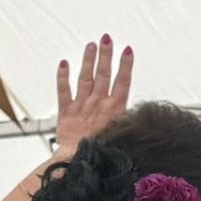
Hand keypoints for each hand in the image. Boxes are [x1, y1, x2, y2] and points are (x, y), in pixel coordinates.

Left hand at [53, 33, 133, 154]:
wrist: (78, 163)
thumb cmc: (101, 153)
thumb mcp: (120, 137)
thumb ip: (124, 122)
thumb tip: (137, 117)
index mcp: (114, 110)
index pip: (122, 82)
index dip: (125, 65)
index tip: (128, 50)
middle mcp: (98, 104)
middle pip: (104, 74)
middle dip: (106, 54)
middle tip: (107, 38)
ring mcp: (82, 106)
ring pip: (86, 78)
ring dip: (88, 60)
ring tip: (91, 45)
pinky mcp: (66, 112)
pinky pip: (63, 91)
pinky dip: (62, 77)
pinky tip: (64, 64)